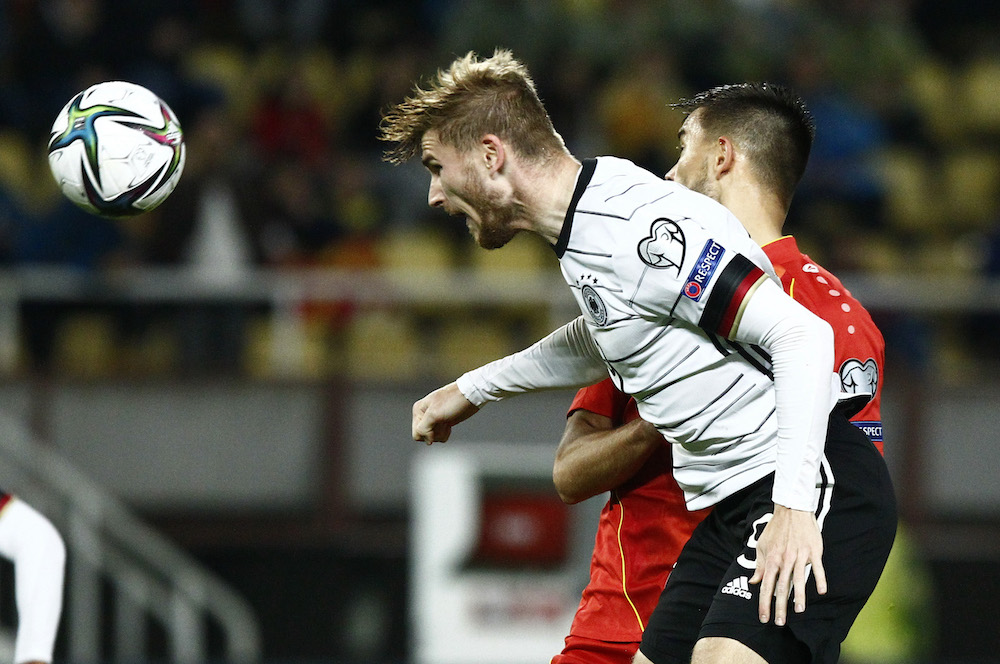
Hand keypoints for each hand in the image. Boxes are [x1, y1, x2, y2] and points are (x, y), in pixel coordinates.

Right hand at [412, 382, 479, 443]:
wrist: (471, 396)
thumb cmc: (453, 401)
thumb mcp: (434, 414)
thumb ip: (423, 428)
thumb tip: (428, 442)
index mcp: (418, 410)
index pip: (417, 433)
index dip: (427, 433)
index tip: (437, 424)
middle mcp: (424, 415)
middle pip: (424, 436)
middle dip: (435, 433)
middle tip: (443, 422)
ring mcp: (434, 419)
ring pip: (433, 437)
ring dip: (441, 433)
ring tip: (447, 422)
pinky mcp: (443, 423)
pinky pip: (440, 436)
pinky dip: (446, 433)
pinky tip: (450, 425)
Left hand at [749, 504, 826, 625]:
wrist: (792, 510)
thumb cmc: (776, 530)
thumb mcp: (762, 546)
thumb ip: (759, 566)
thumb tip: (754, 582)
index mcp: (772, 560)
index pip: (766, 586)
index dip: (764, 603)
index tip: (764, 618)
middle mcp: (785, 560)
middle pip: (782, 587)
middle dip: (780, 607)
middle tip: (780, 622)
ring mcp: (800, 556)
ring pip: (799, 580)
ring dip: (799, 596)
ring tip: (799, 611)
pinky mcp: (813, 551)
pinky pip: (817, 568)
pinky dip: (820, 579)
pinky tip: (822, 591)